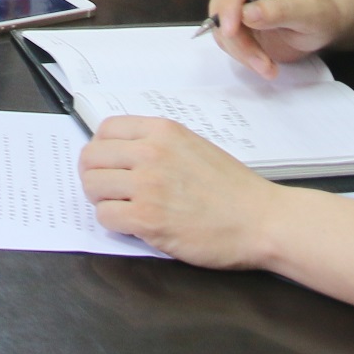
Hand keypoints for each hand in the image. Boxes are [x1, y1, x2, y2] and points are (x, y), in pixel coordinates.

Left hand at [78, 116, 285, 269]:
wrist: (262, 220)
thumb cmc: (233, 189)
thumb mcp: (193, 146)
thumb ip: (157, 144)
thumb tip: (122, 152)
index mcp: (162, 131)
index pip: (105, 129)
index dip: (102, 149)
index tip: (109, 163)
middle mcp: (150, 153)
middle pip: (90, 158)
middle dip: (95, 175)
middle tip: (108, 190)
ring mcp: (147, 186)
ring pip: (92, 186)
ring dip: (101, 200)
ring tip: (121, 208)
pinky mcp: (147, 219)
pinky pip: (105, 216)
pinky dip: (114, 223)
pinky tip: (133, 225)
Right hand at [206, 0, 346, 77]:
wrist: (321, 23)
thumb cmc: (321, 12)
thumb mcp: (311, 12)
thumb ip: (282, 11)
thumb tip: (247, 14)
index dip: (229, 2)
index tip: (231, 31)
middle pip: (223, 2)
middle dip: (237, 36)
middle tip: (261, 62)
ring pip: (221, 25)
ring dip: (242, 51)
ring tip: (269, 68)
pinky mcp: (233, 18)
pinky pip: (226, 38)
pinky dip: (242, 55)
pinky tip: (264, 63)